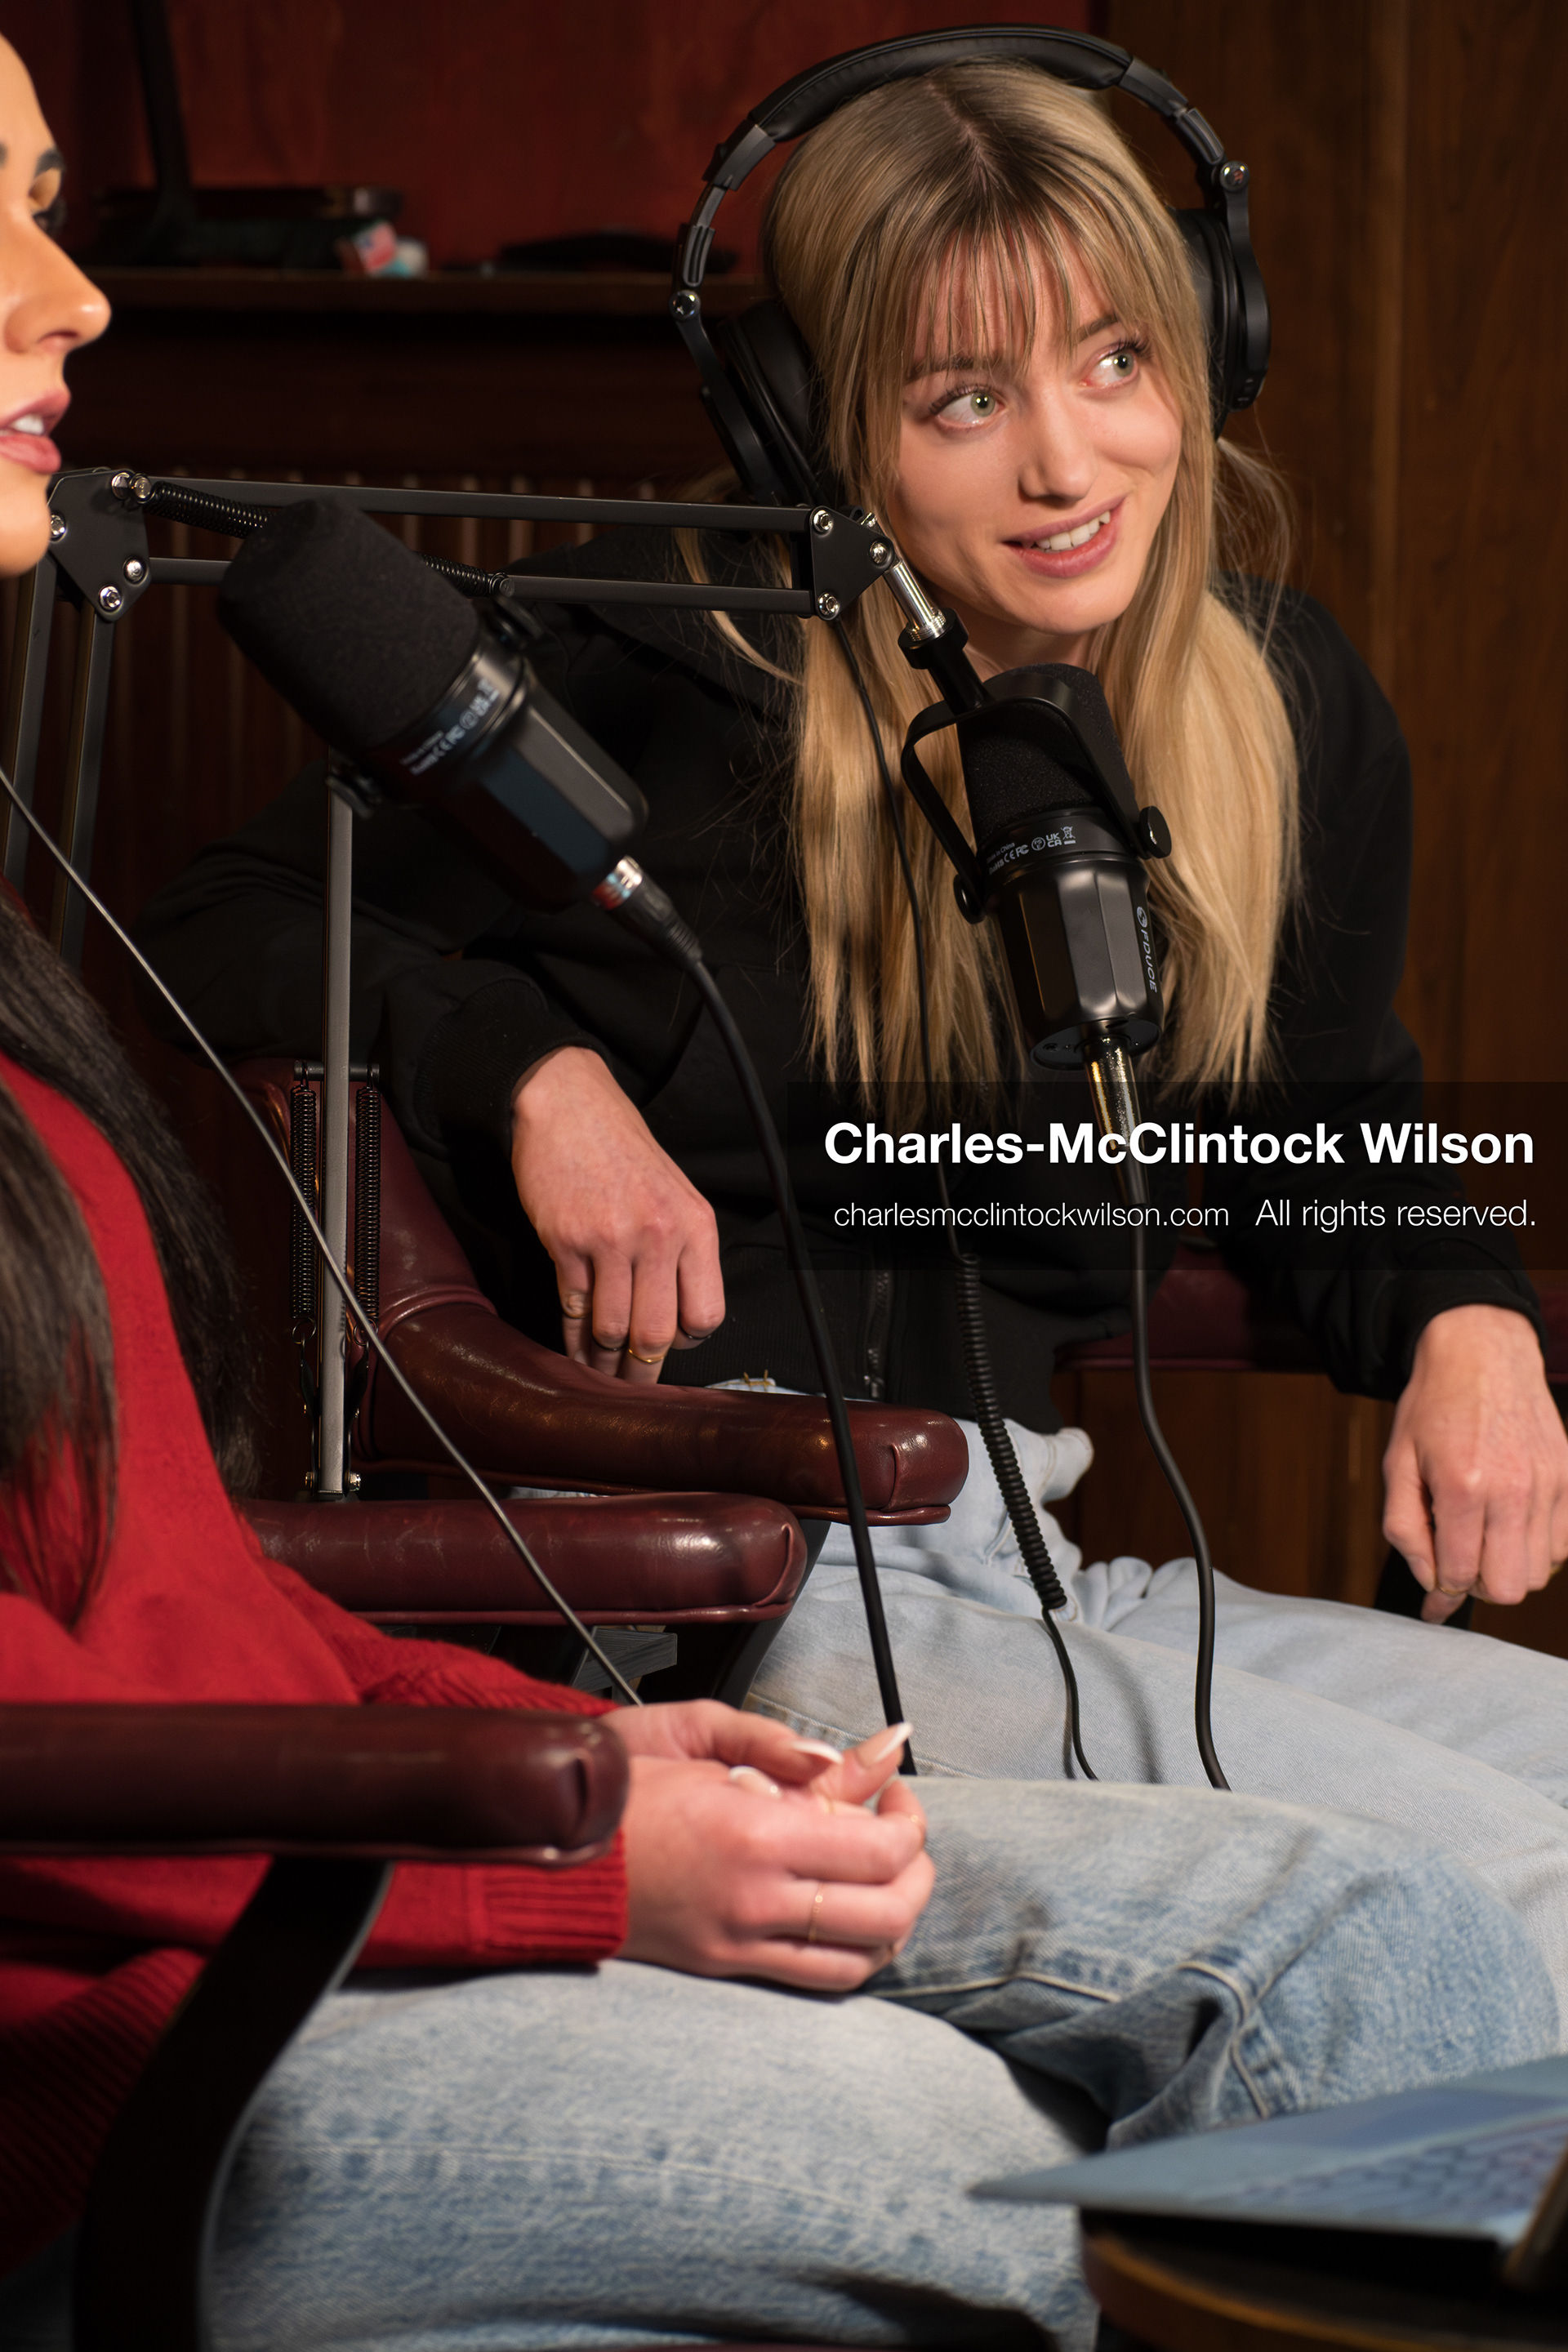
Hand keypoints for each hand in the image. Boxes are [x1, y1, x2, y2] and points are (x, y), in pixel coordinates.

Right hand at [509, 1047, 723, 1382]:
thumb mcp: (675, 1192)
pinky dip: (571, 1335)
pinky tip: (572, 1347)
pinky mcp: (566, 1242)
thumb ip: (682, 1252)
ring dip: (602, 1362)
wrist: (568, 1106)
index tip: (668, 1349)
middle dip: (642, 1373)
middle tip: (631, 1388)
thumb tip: (678, 1320)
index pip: (705, 1314)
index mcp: (695, 1226)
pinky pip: (572, 1307)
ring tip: (597, 1374)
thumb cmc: (623, 1150)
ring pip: (612, 1328)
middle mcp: (658, 1235)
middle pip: (656, 1334)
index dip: (685, 1341)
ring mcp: (610, 1240)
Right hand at [607, 1700, 931, 1988]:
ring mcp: (739, 1942)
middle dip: (918, 1874)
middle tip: (905, 1837)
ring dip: (893, 1921)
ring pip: (861, 1960)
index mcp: (754, 1835)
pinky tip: (845, 1915)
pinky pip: (814, 1979)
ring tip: (884, 1879)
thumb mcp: (702, 1740)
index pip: (881, 1851)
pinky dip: (851, 1953)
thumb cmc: (620, 1785)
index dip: (911, 1823)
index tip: (898, 1796)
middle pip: (888, 1913)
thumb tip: (874, 1745)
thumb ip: (789, 1745)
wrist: (547, 1845)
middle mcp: (754, 1900)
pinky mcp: (723, 1966)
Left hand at [1383, 1305, 1567, 1619]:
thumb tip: (1430, 1587)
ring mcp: (1548, 1486)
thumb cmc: (1434, 1408)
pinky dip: (1537, 1548)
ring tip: (1485, 1533)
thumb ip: (1405, 1529)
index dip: (1441, 1588)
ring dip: (1508, 1565)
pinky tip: (1511, 1523)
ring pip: (1538, 1573)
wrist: (1482, 1355)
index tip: (1435, 1585)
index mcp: (1461, 1488)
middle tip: (1461, 1558)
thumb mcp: (1397, 1465)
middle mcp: (1511, 1491)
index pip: (1459, 1575)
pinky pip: (1562, 1548)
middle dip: (1478, 1584)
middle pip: (1507, 1588)